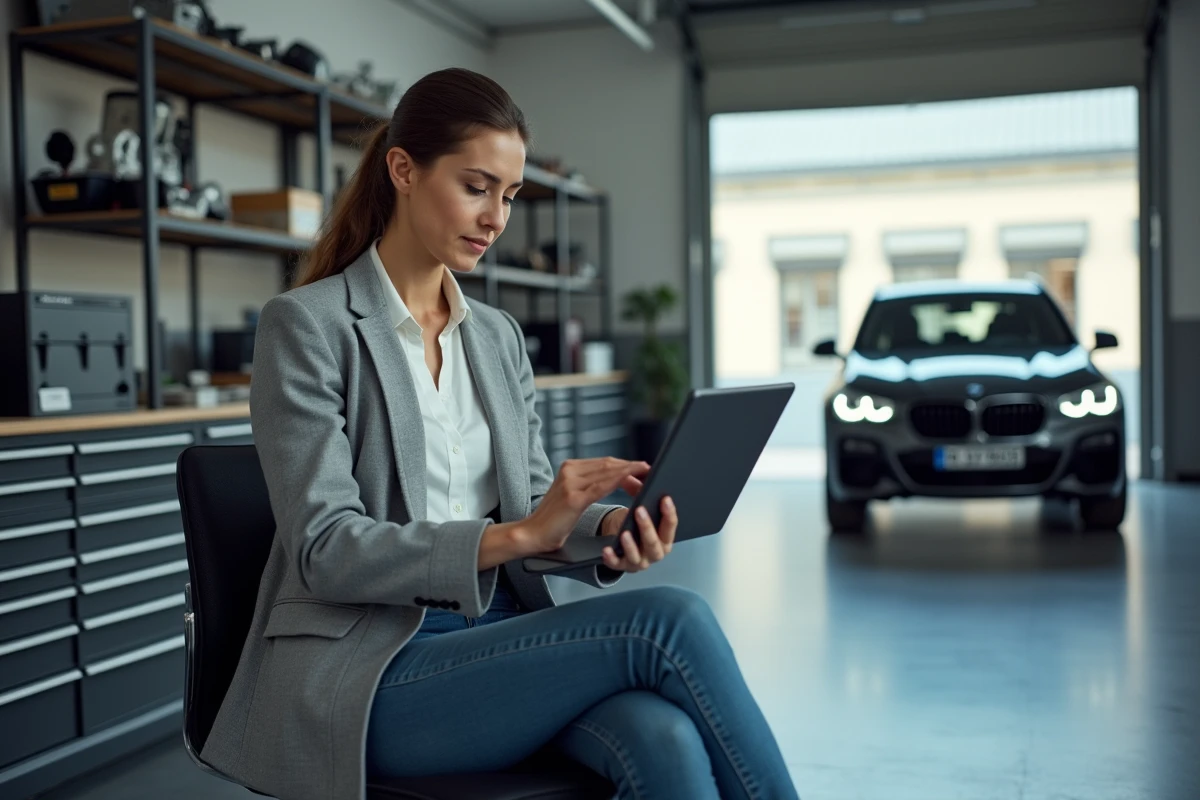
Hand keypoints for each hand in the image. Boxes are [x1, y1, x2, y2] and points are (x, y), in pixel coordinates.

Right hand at [517, 458, 649, 554]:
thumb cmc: (554, 518)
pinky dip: (619, 483)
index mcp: (569, 467)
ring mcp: (571, 483)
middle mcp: (569, 471)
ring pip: (607, 473)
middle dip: (630, 466)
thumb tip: (613, 479)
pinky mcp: (574, 498)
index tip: (641, 466)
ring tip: (646, 473)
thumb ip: (588, 484)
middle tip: (649, 468)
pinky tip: (632, 483)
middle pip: (607, 464)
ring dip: (629, 472)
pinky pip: (602, 487)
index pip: (603, 462)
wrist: (532, 533)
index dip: (624, 463)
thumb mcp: (571, 495)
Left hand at [601, 496, 676, 572]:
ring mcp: (640, 562)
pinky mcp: (623, 566)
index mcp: (665, 539)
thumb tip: (631, 474)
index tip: (665, 498)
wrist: (624, 543)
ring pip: (637, 557)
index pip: (671, 527)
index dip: (669, 513)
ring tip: (624, 533)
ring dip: (631, 545)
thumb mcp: (640, 508)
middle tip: (639, 510)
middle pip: (654, 543)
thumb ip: (638, 490)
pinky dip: (612, 558)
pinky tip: (607, 550)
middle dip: (647, 527)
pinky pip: (617, 564)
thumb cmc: (637, 524)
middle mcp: (655, 552)